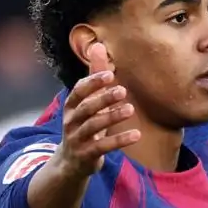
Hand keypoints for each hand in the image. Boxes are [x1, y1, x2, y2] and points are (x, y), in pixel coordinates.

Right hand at [54, 43, 139, 176]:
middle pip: (86, 108)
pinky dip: (120, 140)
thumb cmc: (84, 126)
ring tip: (130, 109)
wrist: (72, 162)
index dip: (93, 82)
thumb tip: (98, 45)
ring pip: (94, 126)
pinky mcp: (87, 155)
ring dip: (112, 117)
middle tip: (123, 90)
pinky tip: (136, 134)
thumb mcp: (88, 102)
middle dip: (104, 98)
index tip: (110, 74)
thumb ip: (94, 76)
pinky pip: (103, 146)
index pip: (79, 91)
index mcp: (71, 106)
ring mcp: (77, 139)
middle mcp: (71, 121)